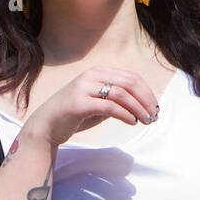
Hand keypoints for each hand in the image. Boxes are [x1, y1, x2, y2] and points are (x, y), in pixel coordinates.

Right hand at [24, 67, 159, 147]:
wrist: (45, 127)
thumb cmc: (73, 116)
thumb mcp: (98, 104)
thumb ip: (115, 100)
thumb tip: (142, 105)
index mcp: (97, 72)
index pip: (130, 77)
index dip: (146, 91)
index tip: (155, 107)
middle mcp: (91, 75)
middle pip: (129, 83)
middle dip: (145, 99)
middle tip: (154, 115)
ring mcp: (83, 88)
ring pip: (121, 94)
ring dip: (138, 108)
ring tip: (146, 121)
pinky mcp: (79, 103)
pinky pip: (109, 106)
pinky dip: (125, 114)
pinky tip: (132, 122)